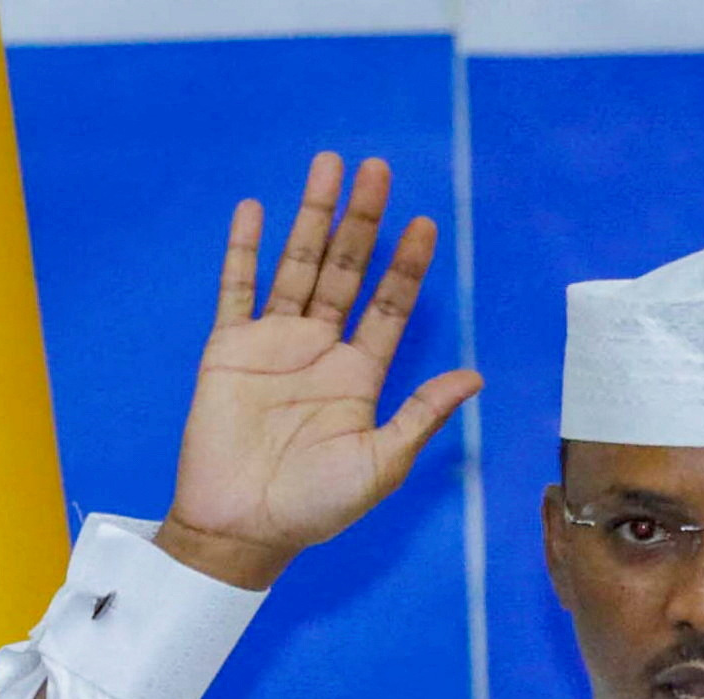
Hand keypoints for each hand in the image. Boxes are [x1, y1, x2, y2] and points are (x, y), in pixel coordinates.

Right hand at [159, 153, 481, 589]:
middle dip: (362, 220)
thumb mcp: (382, 464)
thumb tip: (475, 377)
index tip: (425, 223)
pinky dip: (244, 249)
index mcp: (359, 376)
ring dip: (312, 215)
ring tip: (328, 165)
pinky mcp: (229, 349)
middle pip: (345, 270)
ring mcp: (273, 344)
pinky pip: (237, 288)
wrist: (243, 528)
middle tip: (379, 169)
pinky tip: (256, 209)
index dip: (407, 266)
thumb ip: (422, 415)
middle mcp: (320, 350)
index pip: (390, 306)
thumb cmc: (315, 509)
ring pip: (297, 265)